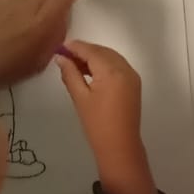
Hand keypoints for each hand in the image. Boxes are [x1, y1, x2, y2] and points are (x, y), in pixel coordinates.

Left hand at [0, 0, 96, 86]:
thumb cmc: (5, 67)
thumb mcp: (37, 61)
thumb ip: (53, 37)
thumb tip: (61, 20)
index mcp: (44, 19)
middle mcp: (29, 1)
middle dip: (52, 0)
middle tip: (43, 22)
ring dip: (28, 7)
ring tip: (14, 30)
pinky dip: (8, 9)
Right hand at [56, 40, 156, 193]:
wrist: (120, 146)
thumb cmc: (97, 124)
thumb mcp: (80, 97)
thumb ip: (70, 74)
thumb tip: (61, 58)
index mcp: (112, 71)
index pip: (91, 51)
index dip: (75, 47)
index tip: (60, 47)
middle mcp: (125, 69)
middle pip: (102, 51)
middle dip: (85, 51)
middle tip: (65, 56)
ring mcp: (132, 76)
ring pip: (111, 57)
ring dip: (94, 57)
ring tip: (75, 64)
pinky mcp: (134, 84)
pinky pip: (118, 66)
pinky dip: (104, 64)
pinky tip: (90, 71)